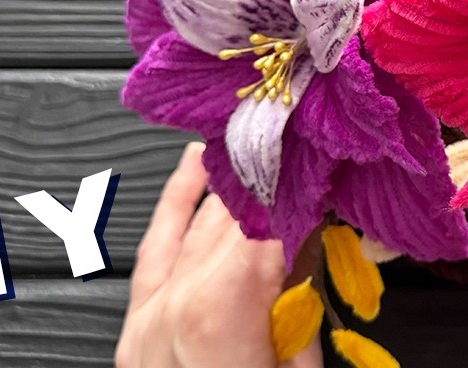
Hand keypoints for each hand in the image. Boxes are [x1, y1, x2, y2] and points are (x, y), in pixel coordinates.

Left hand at [116, 142, 322, 367]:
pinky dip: (178, 198)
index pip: (274, 224)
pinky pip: (156, 243)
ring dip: (239, 186)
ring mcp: (153, 308)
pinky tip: (196, 161)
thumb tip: (314, 239)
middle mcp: (181, 299)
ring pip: (203, 221)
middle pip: (241, 218)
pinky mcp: (138, 319)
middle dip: (280, 187)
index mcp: (223, 308)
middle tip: (314, 159)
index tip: (329, 173)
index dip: (305, 193)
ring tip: (272, 149)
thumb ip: (301, 301)